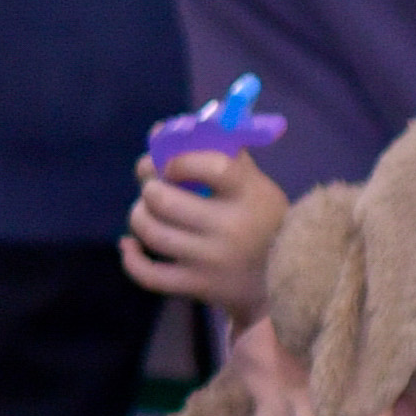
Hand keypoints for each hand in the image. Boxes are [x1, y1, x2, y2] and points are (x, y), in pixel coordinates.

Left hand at [121, 146, 288, 316]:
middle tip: (153, 187)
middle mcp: (232, 227)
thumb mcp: (254, 184)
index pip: (210, 166)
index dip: (179, 160)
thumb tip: (162, 130)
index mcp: (249, 194)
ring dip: (139, 215)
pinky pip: (148, 274)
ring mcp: (213, 259)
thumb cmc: (261, 219)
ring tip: (147, 211)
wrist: (285, 279)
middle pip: (163, 199)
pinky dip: (130, 257)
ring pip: (151, 231)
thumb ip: (217, 152)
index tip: (171, 165)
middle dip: (149, 188)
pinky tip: (129, 244)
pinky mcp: (199, 286)